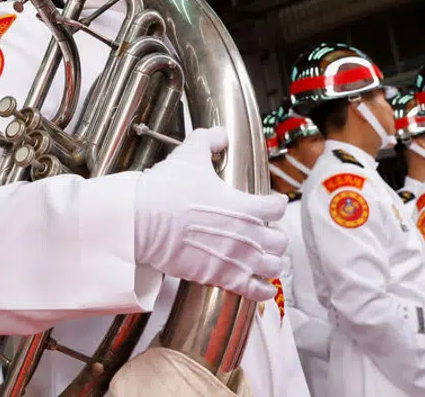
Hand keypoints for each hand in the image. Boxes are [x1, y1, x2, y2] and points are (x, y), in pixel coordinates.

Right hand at [132, 127, 288, 300]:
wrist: (144, 221)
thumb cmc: (167, 189)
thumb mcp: (189, 156)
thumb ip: (208, 141)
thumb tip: (218, 134)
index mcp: (246, 206)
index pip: (277, 207)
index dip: (274, 204)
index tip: (270, 204)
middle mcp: (248, 235)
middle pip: (280, 240)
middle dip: (274, 236)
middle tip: (263, 233)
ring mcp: (237, 259)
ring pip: (273, 267)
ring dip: (270, 262)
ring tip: (263, 259)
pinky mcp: (222, 277)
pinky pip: (256, 290)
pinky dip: (262, 289)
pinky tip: (262, 286)